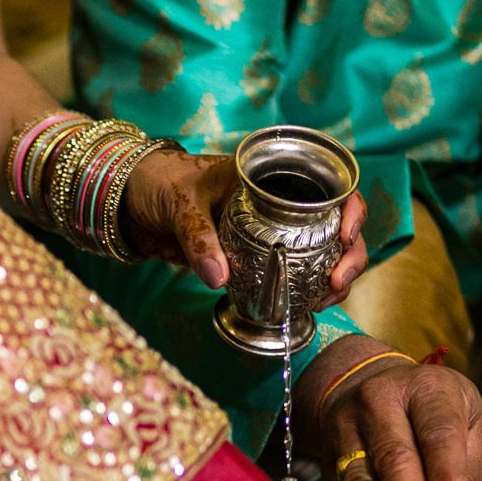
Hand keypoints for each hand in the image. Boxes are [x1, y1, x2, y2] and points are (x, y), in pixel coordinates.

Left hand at [121, 147, 369, 300]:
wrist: (131, 202)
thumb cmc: (160, 184)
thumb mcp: (180, 205)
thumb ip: (198, 239)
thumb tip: (219, 278)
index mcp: (271, 174)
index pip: (330, 184)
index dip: (350, 207)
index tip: (346, 233)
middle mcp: (281, 201)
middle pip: (335, 224)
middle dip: (349, 254)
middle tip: (336, 282)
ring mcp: (272, 230)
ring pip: (320, 252)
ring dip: (331, 276)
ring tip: (325, 299)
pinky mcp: (256, 255)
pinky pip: (289, 272)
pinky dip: (303, 289)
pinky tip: (306, 305)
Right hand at [294, 336, 481, 480]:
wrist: (372, 385)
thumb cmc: (435, 413)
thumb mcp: (468, 421)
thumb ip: (469, 467)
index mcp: (427, 388)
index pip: (438, 432)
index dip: (445, 476)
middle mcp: (379, 401)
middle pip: (393, 457)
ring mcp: (346, 428)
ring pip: (358, 479)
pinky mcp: (328, 457)